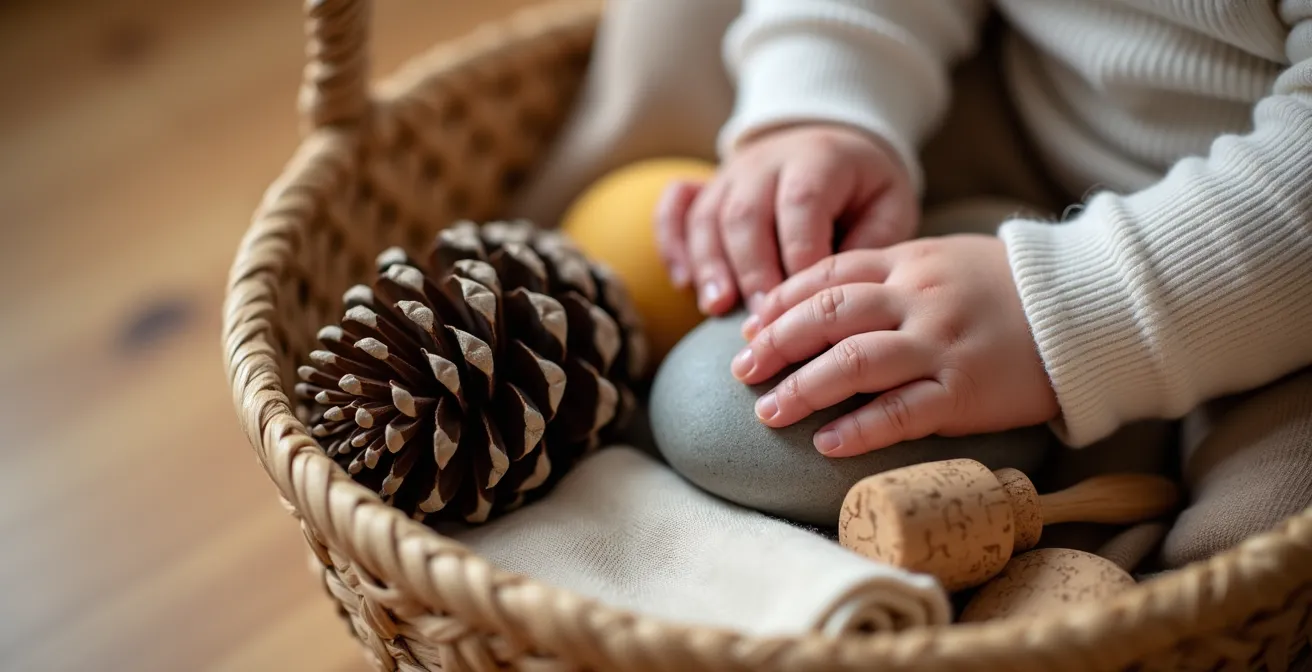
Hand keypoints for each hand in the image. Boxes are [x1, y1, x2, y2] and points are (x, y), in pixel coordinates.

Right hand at [656, 124, 917, 315]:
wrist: (833, 145)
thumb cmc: (864, 191)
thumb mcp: (888, 206)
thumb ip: (871, 245)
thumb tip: (841, 297)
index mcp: (818, 158)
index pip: (802, 204)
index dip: (800, 257)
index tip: (807, 308)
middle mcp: (766, 160)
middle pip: (747, 213)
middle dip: (753, 271)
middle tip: (763, 324)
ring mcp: (730, 173)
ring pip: (708, 215)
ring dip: (710, 265)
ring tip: (718, 309)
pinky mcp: (705, 188)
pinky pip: (674, 209)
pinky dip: (672, 244)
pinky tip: (683, 283)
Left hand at [729, 235, 1058, 456]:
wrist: (1088, 308)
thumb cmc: (1009, 288)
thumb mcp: (945, 260)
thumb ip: (890, 274)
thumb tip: (823, 298)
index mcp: (909, 262)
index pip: (827, 275)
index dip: (781, 302)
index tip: (749, 326)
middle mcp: (918, 298)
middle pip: (827, 315)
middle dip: (776, 343)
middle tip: (741, 370)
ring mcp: (941, 344)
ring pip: (854, 361)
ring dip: (803, 388)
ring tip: (767, 411)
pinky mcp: (965, 391)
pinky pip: (902, 411)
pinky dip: (859, 427)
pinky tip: (826, 443)